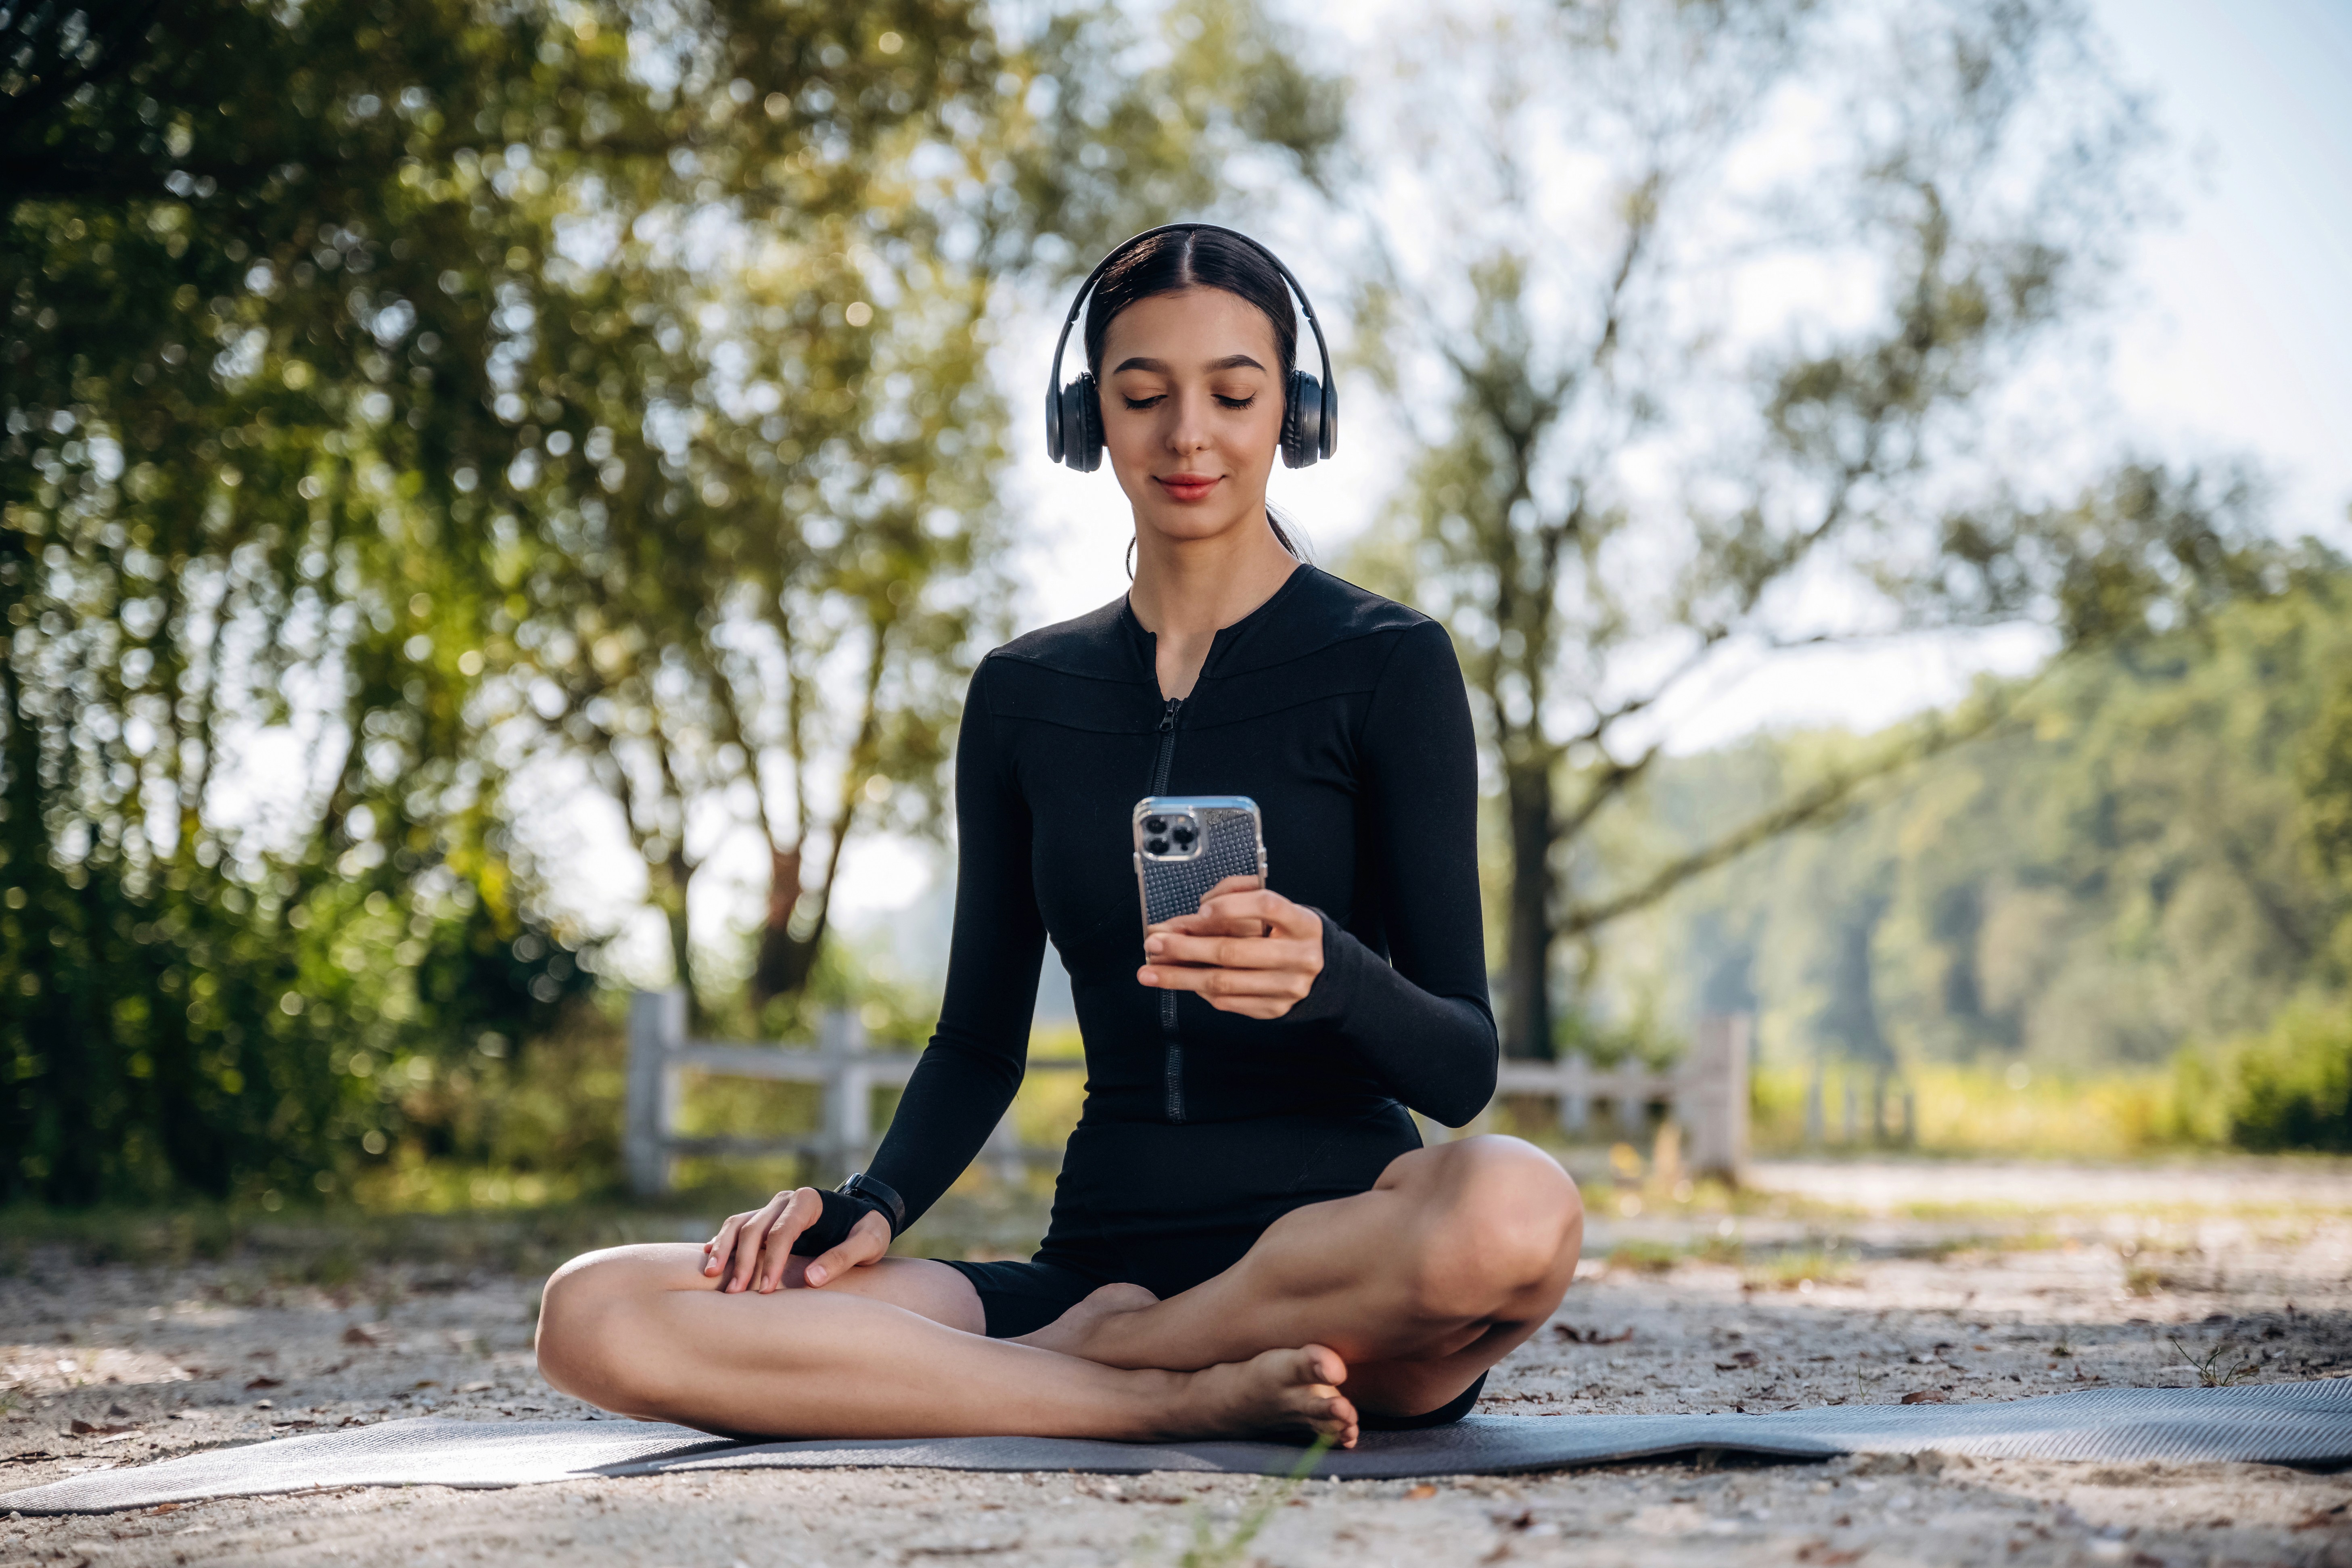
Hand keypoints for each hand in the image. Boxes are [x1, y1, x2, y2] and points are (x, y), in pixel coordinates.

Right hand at [700, 1187, 891, 1293]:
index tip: (765, 1290)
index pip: (783, 1231)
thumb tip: (811, 1279)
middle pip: (754, 1228)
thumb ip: (844, 1257)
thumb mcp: (869, 1242)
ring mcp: (772, 1209)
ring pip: (739, 1224)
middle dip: (743, 1261)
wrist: (865, 1213)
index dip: (771, 1260)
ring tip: (712, 1275)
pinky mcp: (765, 1220)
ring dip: (724, 1249)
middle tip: (734, 1294)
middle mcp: (785, 1201)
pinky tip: (709, 1258)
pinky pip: (737, 1227)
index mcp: (809, 1201)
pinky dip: (722, 1241)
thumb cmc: (869, 1229)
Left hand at [1137, 874, 1324, 1019]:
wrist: (1326, 973)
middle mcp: (1298, 956)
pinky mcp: (1273, 1009)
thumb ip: (1239, 897)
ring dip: (1180, 976)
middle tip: (1154, 943)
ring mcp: (1286, 987)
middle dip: (1186, 947)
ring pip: (1223, 982)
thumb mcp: (1277, 909)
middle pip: (1233, 951)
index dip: (1231, 906)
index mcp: (1302, 923)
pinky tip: (1180, 981)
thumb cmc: (1290, 933)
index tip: (1200, 910)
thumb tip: (1195, 914)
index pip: (1266, 906)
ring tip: (1150, 971)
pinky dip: (1199, 990)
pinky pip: (1228, 1001)